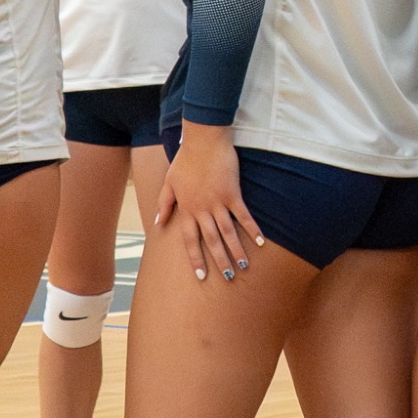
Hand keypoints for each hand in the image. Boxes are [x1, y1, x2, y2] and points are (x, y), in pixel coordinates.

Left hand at [154, 124, 263, 280]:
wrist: (204, 140)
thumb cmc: (186, 159)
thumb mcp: (169, 182)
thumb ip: (164, 203)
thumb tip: (158, 223)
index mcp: (187, 209)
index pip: (190, 240)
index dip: (196, 258)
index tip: (201, 276)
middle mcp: (202, 209)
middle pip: (212, 241)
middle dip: (220, 261)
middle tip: (228, 277)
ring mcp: (218, 202)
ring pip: (228, 232)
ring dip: (236, 250)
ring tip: (244, 266)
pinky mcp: (233, 193)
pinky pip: (243, 215)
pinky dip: (252, 229)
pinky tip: (260, 242)